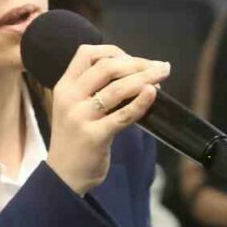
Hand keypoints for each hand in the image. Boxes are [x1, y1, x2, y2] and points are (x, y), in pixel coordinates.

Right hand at [45, 44, 168, 194]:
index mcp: (64, 86)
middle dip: (138, 63)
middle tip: (159, 66)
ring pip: (117, 89)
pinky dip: (141, 102)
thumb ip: (93, 89)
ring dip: (145, 77)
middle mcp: (70, 98)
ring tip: (163, 74)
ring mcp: (80, 117)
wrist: (64, 176)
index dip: (114, 51)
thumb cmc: (76, 139)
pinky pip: (123, 115)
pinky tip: (153, 93)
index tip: (134, 59)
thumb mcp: (74, 107)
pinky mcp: (95, 136)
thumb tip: (134, 71)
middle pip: (107, 67)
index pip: (86, 53)